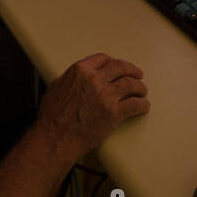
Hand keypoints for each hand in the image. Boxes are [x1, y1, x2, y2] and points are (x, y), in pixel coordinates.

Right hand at [34, 53, 149, 161]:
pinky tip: (143, 106)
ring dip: (139, 87)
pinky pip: (134, 105)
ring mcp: (105, 96)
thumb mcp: (56, 87)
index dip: (114, 62)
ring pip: (130, 84)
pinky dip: (142, 105)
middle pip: (121, 68)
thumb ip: (70, 78)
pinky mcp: (113, 113)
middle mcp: (94, 80)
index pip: (103, 59)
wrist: (55, 137)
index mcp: (80, 71)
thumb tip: (77, 77)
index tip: (119, 66)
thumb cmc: (52, 116)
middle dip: (132, 70)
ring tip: (142, 91)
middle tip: (138, 75)